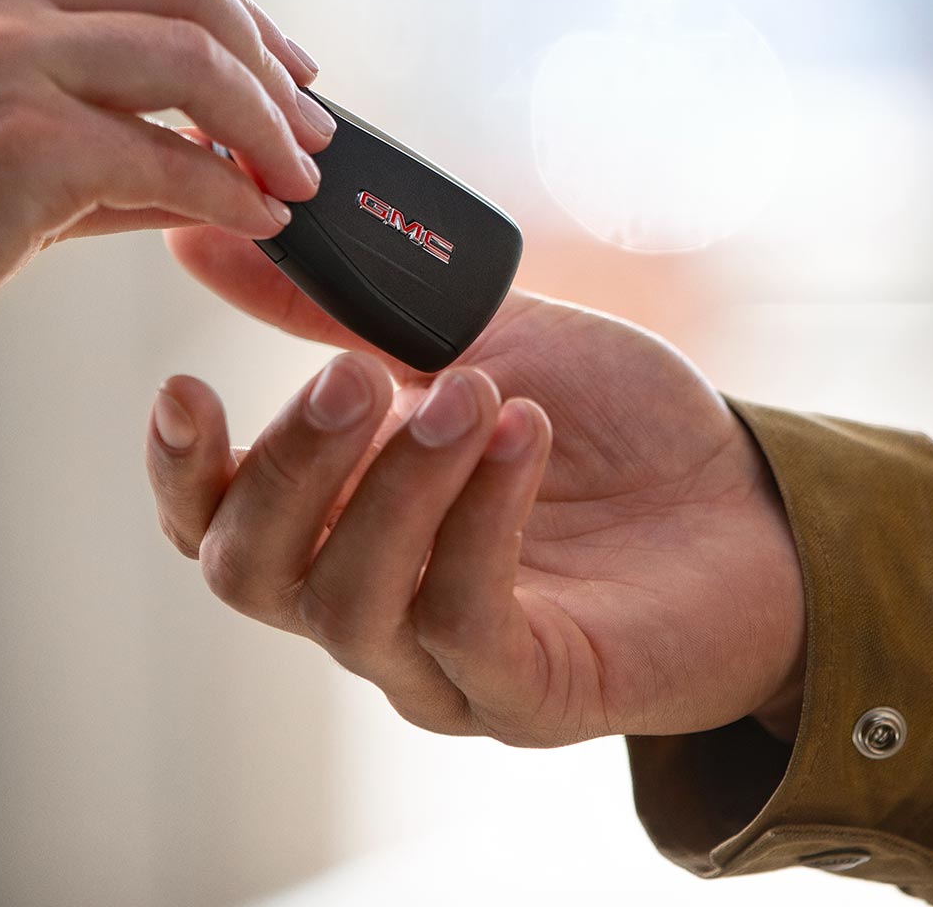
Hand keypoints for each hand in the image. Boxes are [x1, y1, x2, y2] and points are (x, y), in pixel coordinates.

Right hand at [0, 0, 338, 411]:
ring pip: (190, 59)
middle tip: (310, 133)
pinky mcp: (16, 146)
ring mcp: (0, 61)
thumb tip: (215, 164)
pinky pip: (163, 158)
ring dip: (266, 127)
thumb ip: (102, 134)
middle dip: (269, 62)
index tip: (289, 74)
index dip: (241, 17)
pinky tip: (255, 222)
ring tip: (295, 181)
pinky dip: (228, 194)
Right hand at [145, 227, 805, 745]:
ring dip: (399, 486)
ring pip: (351, 604)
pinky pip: (465, 622)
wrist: (752, 505)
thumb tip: (210, 234)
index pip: (211, 523)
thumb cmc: (608, 430)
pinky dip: (481, 520)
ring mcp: (440, 668)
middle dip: (289, 466)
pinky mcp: (525, 698)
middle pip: (251, 574)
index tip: (184, 384)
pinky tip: (521, 435)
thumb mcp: (470, 340)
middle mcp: (367, 609)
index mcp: (335, 528)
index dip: (180, 467)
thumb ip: (342, 309)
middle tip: (358, 374)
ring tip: (475, 394)